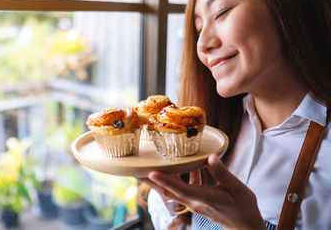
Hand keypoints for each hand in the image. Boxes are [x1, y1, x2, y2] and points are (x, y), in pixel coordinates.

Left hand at [139, 154, 266, 229]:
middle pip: (167, 191)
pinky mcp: (196, 201)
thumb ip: (221, 173)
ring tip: (147, 168)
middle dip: (151, 181)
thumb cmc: (243, 207)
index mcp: (203, 198)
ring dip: (159, 180)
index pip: (179, 189)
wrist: (245, 226)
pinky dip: (178, 179)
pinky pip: (182, 189)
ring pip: (172, 190)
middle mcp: (194, 202)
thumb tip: (210, 157)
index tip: (151, 172)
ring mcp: (193, 203)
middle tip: (136, 170)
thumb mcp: (236, 188)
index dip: (165, 180)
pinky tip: (184, 166)